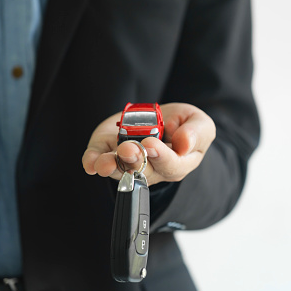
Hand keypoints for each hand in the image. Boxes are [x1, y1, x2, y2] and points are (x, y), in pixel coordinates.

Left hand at [82, 103, 215, 185]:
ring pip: (119, 170)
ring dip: (111, 166)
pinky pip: (98, 161)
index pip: (171, 166)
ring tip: (105, 161)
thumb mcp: (199, 123)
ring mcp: (129, 164)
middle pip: (143, 171)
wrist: (162, 119)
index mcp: (179, 163)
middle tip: (128, 149)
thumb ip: (197, 133)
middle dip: (134, 160)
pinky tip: (90, 162)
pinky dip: (93, 162)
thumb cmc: (184, 125)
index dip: (161, 157)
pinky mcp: (109, 152)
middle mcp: (153, 169)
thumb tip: (185, 144)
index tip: (152, 144)